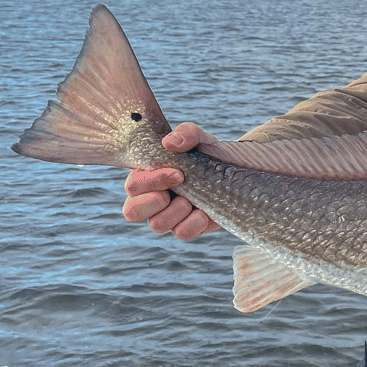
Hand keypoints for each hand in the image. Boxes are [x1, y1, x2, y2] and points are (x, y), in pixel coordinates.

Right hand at [122, 123, 220, 239]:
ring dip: (178, 210)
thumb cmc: (207, 154)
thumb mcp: (200, 139)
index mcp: (146, 176)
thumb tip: (169, 143)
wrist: (235, 172)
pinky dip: (194, 223)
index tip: (178, 173)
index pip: (132, 186)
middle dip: (155, 201)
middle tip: (180, 187)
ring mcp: (168, 216)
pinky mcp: (186, 228)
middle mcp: (151, 198)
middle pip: (132, 211)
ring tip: (193, 199)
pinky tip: (205, 212)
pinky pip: (181, 233)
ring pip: (157, 225)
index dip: (152, 182)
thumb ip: (186, 133)